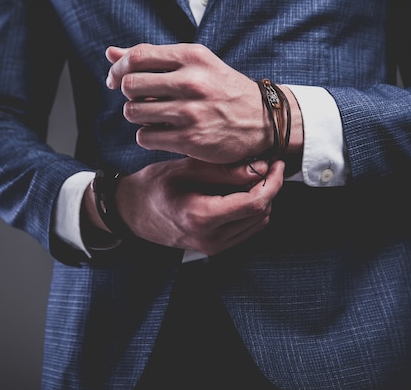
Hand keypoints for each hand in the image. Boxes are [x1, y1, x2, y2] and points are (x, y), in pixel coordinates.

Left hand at [105, 43, 273, 163]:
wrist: (264, 120)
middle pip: (130, 85)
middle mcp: (191, 82)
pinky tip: (161, 132)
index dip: (118, 68)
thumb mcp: (196, 64)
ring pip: (133, 112)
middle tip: (139, 99)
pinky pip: (145, 137)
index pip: (137, 56)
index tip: (116, 78)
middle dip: (128, 94)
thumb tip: (110, 53)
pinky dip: (147, 136)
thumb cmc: (224, 89)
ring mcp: (190, 112)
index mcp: (192, 57)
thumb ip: (154, 58)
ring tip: (153, 116)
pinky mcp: (190, 139)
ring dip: (136, 116)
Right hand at [114, 158, 284, 254]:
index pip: (255, 203)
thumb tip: (262, 168)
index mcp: (202, 217)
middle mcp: (211, 238)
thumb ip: (226, 170)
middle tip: (266, 164)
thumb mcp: (188, 169)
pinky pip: (247, 229)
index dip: (273, 182)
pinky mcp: (215, 248)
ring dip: (263, 199)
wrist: (133, 211)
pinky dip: (252, 210)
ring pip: (258, 223)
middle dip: (270, 188)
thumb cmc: (155, 186)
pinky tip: (243, 191)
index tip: (276, 163)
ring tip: (254, 176)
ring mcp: (213, 247)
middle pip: (260, 214)